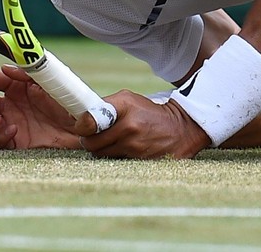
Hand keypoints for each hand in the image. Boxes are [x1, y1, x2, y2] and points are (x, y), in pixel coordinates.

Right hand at [0, 64, 80, 149]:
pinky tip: (13, 131)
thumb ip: (29, 73)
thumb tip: (5, 67)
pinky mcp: (15, 142)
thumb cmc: (69, 103)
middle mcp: (10, 105)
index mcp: (17, 87)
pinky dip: (0, 136)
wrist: (82, 129)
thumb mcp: (51, 83)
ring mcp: (10, 123)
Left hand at [76, 90, 210, 158]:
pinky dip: (114, 156)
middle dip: (89, 141)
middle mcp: (128, 127)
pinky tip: (123, 149)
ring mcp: (133, 145)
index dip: (81, 126)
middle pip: (91, 143)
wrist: (180, 128)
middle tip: (94, 136)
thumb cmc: (149, 112)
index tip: (81, 126)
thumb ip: (105, 106)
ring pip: (101, 154)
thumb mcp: (129, 99)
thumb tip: (80, 116)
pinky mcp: (138, 159)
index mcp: (124, 107)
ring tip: (111, 142)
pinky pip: (115, 161)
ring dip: (101, 150)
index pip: (90, 120)